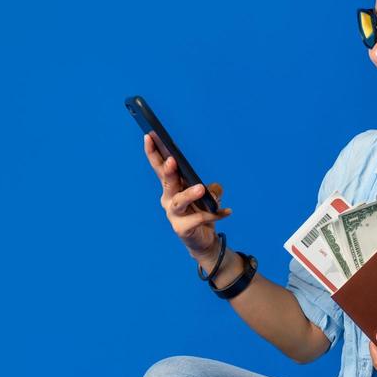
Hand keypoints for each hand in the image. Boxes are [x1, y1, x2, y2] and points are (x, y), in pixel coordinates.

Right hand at [143, 132, 232, 258]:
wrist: (204, 241)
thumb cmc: (202, 213)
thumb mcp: (208, 196)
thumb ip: (211, 189)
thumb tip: (214, 188)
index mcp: (171, 187)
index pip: (159, 167)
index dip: (153, 152)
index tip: (149, 136)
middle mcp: (168, 200)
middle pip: (166, 182)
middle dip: (168, 170)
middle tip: (173, 159)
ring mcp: (173, 215)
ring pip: (178, 202)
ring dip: (189, 194)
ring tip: (201, 188)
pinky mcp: (181, 229)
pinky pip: (199, 219)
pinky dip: (214, 214)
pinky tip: (227, 211)